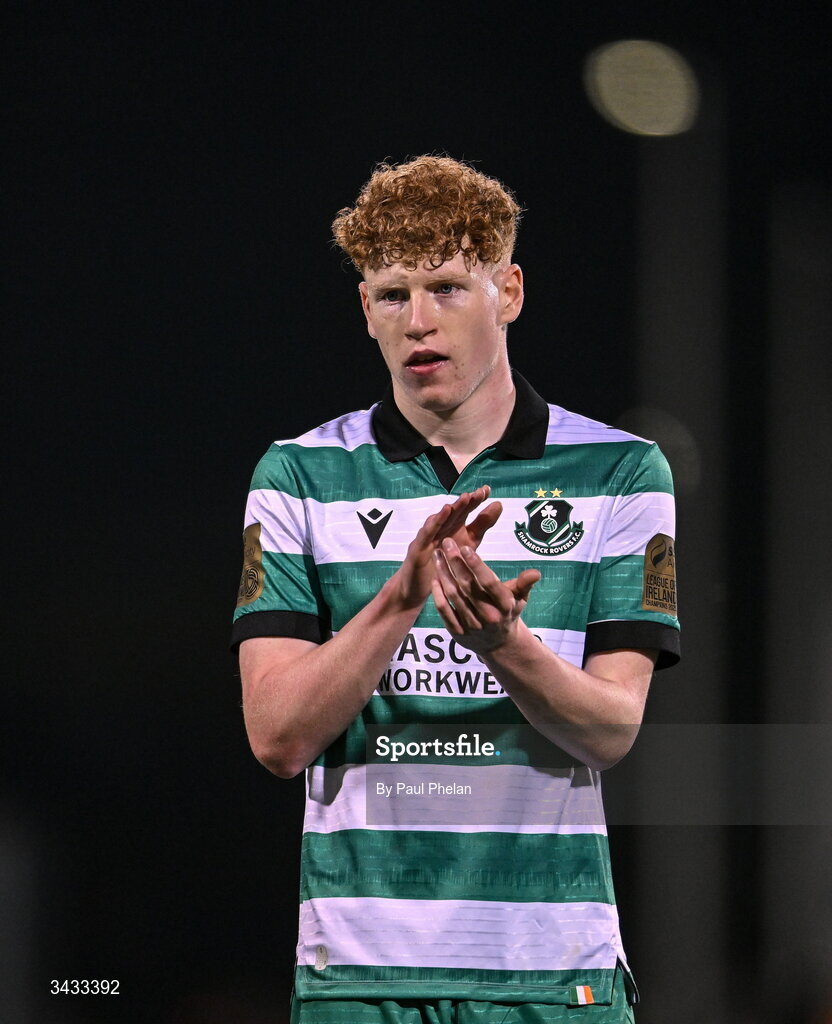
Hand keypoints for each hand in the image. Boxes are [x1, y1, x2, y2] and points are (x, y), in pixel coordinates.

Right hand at [392, 487, 499, 610]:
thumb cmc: (444, 564)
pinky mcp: (417, 549)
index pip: (466, 511)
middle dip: (465, 502)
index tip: (487, 490)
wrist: (419, 589)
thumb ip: (482, 525)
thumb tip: (499, 504)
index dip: (476, 500)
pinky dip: (433, 524)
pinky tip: (442, 516)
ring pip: (439, 521)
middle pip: (454, 513)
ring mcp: (428, 538)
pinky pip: (426, 535)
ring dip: (451, 509)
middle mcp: (440, 529)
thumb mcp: (468, 544)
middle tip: (478, 493)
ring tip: (463, 499)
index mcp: (454, 528)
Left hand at [431, 538, 539, 653]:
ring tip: (438, 555)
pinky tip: (435, 577)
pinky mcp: (457, 633)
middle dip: (455, 562)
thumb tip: (536, 573)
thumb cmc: (508, 612)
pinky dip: (438, 593)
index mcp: (505, 606)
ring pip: (454, 595)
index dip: (476, 565)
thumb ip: (524, 584)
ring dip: (443, 573)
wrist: (499, 645)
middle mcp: (488, 616)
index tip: (465, 547)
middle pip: (468, 586)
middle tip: (447, 542)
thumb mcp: (520, 599)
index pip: (489, 583)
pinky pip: (444, 610)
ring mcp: (472, 626)